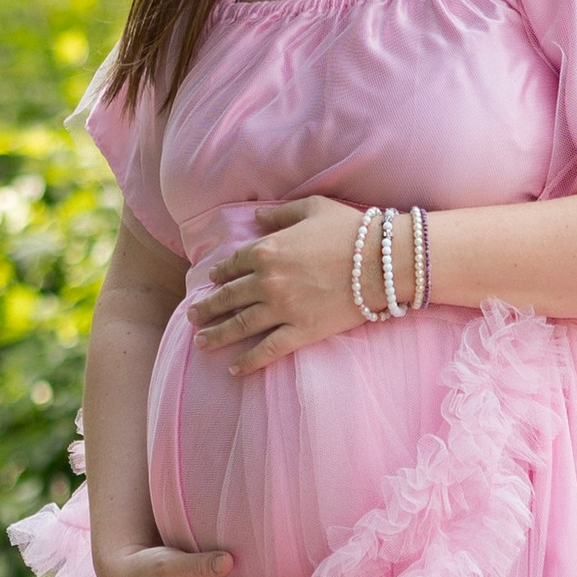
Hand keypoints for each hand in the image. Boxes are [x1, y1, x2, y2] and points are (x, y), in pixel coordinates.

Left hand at [194, 198, 368, 373]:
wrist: (383, 261)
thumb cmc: (351, 229)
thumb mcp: (312, 208)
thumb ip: (280, 214)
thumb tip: (258, 219)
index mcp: (267, 250)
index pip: (233, 264)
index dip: (220, 274)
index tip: (212, 281)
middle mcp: (267, 281)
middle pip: (228, 297)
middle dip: (208, 308)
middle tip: (193, 316)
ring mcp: (282, 309)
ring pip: (240, 325)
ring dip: (217, 335)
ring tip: (201, 342)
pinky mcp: (301, 332)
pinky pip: (268, 350)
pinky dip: (248, 361)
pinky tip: (233, 368)